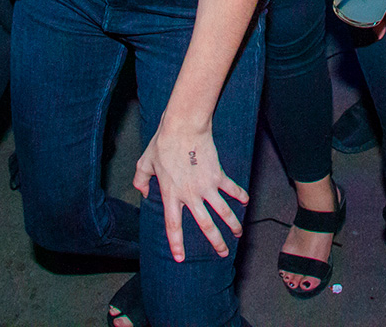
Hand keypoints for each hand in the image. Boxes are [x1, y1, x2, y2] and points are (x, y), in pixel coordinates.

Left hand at [134, 119, 246, 262]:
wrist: (184, 127)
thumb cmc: (162, 143)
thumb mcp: (145, 162)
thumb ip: (140, 179)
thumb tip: (142, 191)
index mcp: (171, 195)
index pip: (173, 225)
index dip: (177, 244)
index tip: (180, 258)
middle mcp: (190, 195)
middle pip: (206, 225)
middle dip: (216, 242)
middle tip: (223, 253)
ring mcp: (206, 186)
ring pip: (223, 212)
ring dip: (233, 224)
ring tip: (238, 234)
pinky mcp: (218, 174)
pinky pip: (232, 188)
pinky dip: (240, 195)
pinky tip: (246, 202)